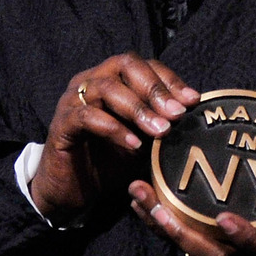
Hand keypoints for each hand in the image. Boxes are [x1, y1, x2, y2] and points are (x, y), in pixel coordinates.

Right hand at [31, 54, 199, 220]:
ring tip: (160, 131)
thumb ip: (161, 124)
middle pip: (126, 66)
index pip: (144, 65)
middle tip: (176, 114)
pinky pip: (87, 116)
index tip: (192, 100)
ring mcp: (72, 100)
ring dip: (138, 109)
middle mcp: (91, 81)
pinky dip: (113, 128)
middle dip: (155, 89)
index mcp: (112, 78)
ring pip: (107, 88)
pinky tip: (133, 145)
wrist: (72, 190)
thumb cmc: (108, 161)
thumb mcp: (143, 140)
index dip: (170, 79)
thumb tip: (193, 115)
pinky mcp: (62, 123)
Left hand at [128, 85, 255, 255]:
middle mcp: (242, 249)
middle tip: (159, 207)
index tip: (226, 219)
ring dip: (159, 223)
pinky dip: (153, 219)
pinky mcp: (198, 240)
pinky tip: (136, 198)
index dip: (244, 234)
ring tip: (138, 193)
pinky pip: (173, 236)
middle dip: (182, 232)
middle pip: (210, 251)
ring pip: (186, 244)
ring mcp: (218, 248)